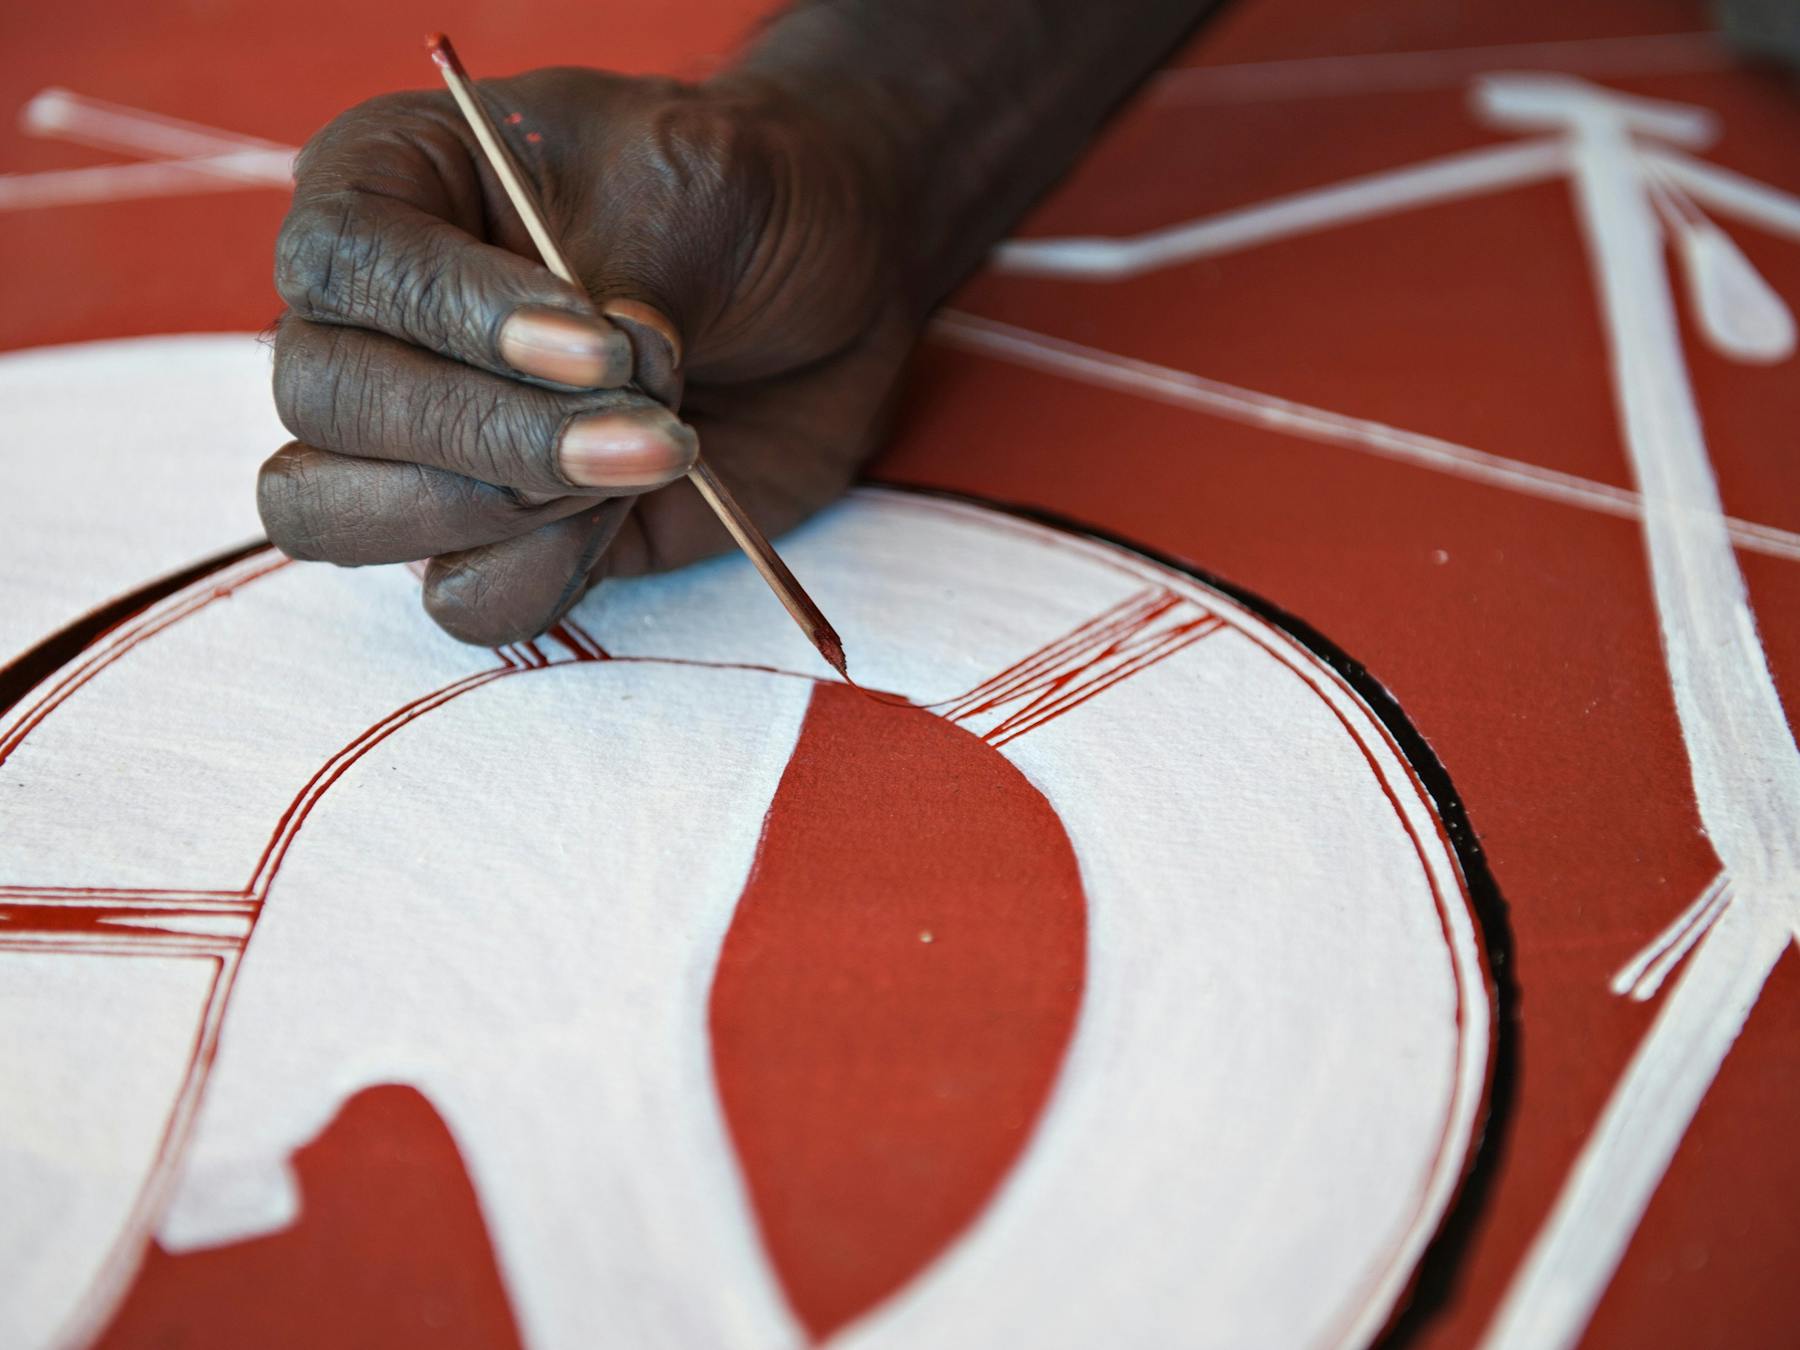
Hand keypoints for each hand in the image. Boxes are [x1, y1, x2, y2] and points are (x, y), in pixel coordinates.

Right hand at [260, 67, 913, 644]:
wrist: (835, 287)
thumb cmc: (744, 198)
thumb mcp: (691, 183)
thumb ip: (608, 283)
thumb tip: (569, 400)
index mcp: (388, 183)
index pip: (338, 261)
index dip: (451, 317)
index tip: (600, 345)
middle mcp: (374, 320)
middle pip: (326, 403)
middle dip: (489, 431)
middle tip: (652, 419)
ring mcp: (421, 444)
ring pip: (344, 518)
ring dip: (507, 508)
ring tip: (653, 452)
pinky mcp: (500, 538)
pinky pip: (461, 598)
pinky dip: (543, 572)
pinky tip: (632, 509)